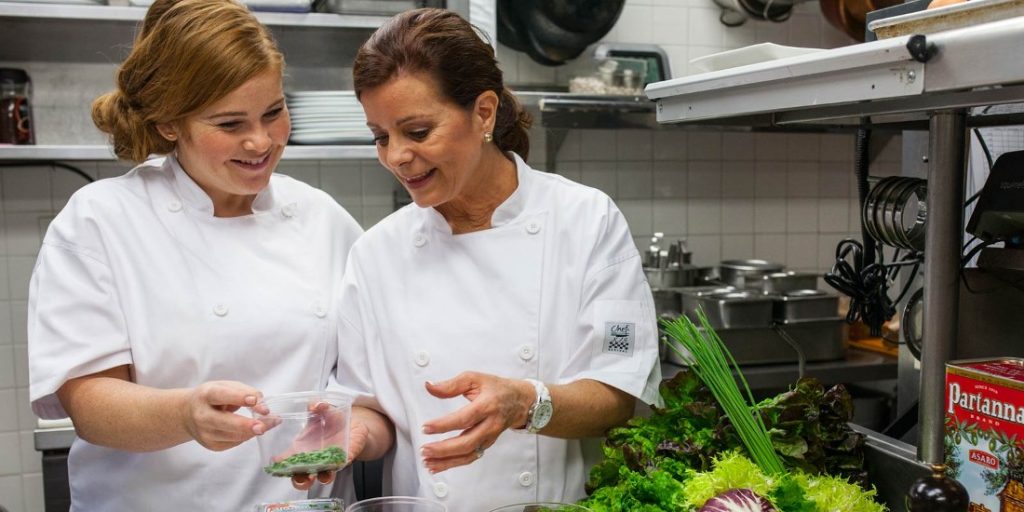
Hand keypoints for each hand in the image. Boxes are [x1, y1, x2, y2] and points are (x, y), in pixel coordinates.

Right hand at [181, 380, 262, 451]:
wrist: (188, 414)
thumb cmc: (213, 397)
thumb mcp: (226, 387)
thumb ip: (246, 392)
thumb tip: (263, 408)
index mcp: (205, 395)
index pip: (220, 395)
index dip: (238, 397)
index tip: (254, 400)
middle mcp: (202, 415)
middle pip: (224, 422)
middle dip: (244, 425)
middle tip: (262, 427)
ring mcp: (205, 433)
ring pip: (232, 436)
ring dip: (252, 432)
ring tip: (267, 425)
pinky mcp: (211, 445)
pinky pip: (234, 443)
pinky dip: (246, 436)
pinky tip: (252, 430)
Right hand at [285, 402, 357, 490]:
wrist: (353, 423)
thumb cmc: (332, 419)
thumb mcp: (323, 410)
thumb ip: (318, 405)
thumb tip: (315, 405)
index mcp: (302, 449)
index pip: (287, 461)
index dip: (280, 465)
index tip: (276, 464)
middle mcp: (313, 460)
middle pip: (302, 477)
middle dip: (300, 480)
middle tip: (301, 476)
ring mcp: (329, 462)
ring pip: (322, 477)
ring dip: (321, 478)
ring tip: (322, 475)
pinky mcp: (344, 460)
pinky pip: (342, 465)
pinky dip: (342, 463)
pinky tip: (344, 459)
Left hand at [419, 372, 533, 472]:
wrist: (520, 401)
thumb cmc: (497, 389)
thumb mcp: (475, 379)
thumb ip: (451, 384)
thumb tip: (430, 386)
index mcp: (487, 405)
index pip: (464, 418)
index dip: (444, 425)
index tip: (426, 427)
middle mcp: (490, 424)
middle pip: (467, 442)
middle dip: (444, 449)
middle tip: (424, 449)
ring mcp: (489, 437)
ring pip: (469, 454)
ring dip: (447, 461)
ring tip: (427, 461)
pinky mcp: (487, 444)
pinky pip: (470, 457)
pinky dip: (453, 464)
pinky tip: (437, 465)